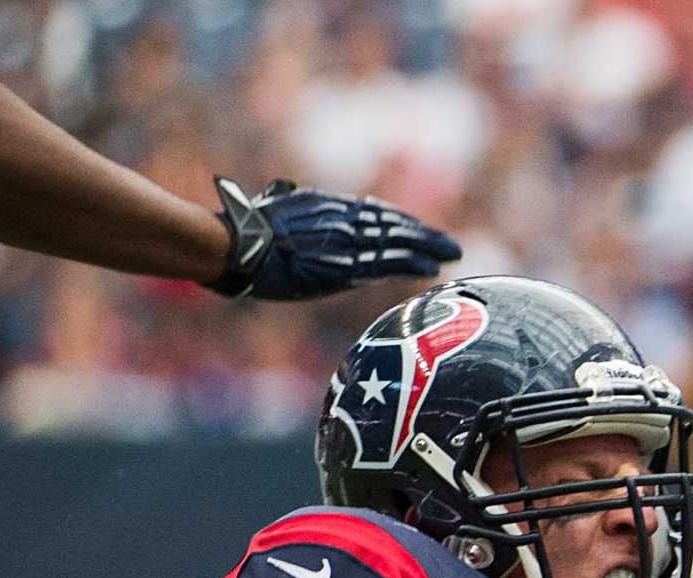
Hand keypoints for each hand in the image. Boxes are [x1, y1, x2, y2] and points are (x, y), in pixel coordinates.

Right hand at [207, 178, 461, 300]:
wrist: (241, 246)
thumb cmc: (245, 231)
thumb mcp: (272, 208)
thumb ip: (287, 203)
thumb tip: (285, 193)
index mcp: (327, 206)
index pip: (372, 212)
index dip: (398, 221)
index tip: (417, 228)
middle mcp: (343, 219)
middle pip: (392, 225)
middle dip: (422, 234)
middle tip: (449, 243)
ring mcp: (347, 241)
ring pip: (397, 242)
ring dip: (427, 248)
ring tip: (451, 254)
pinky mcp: (348, 264)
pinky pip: (388, 263)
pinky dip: (412, 264)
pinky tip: (433, 268)